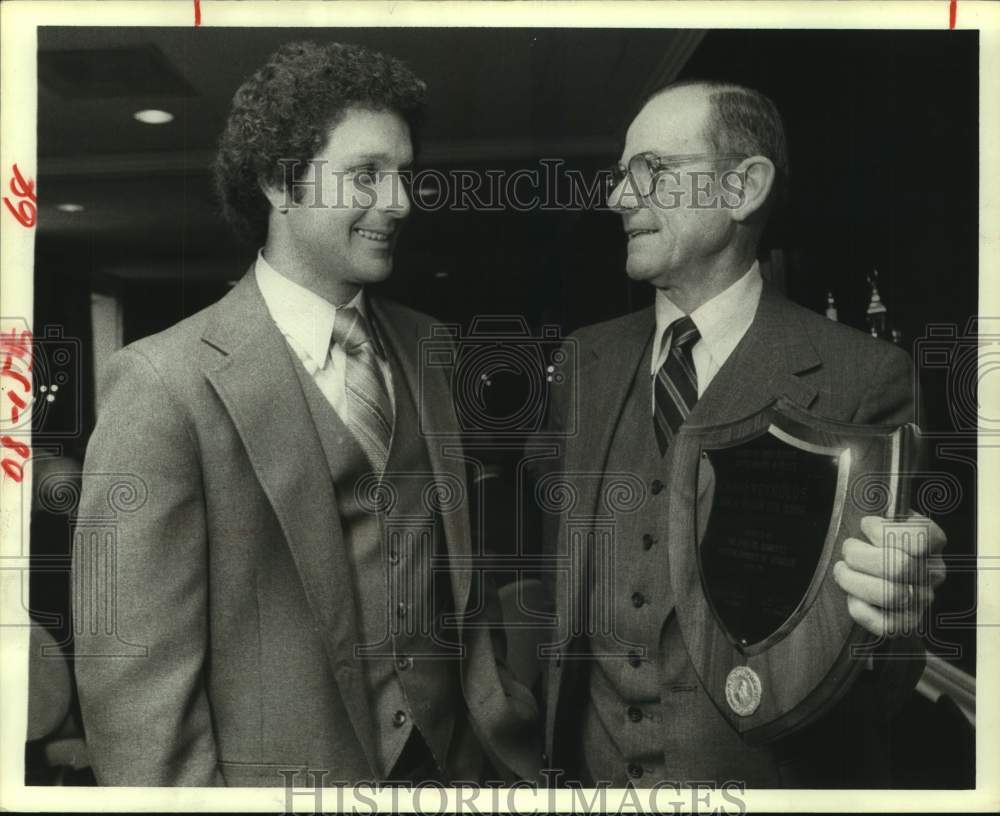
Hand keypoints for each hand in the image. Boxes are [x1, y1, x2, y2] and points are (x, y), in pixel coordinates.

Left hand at [833, 513, 945, 636]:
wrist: (873, 575)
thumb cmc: (872, 540)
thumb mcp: (879, 518)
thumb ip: (877, 510)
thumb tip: (862, 494)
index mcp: (932, 542)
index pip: (919, 536)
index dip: (883, 530)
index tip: (865, 525)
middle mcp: (932, 572)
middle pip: (899, 566)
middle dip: (861, 555)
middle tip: (847, 550)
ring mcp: (920, 600)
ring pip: (891, 595)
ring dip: (854, 580)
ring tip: (843, 570)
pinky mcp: (903, 624)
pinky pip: (883, 623)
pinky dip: (860, 608)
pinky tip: (852, 596)